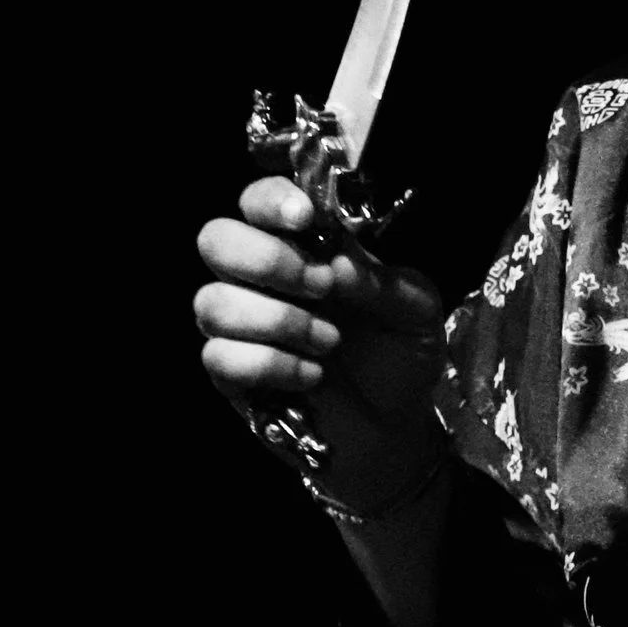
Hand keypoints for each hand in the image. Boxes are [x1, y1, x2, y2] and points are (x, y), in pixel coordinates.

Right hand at [193, 176, 448, 508]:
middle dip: (268, 261)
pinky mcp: (231, 374)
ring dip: (278, 322)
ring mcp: (240, 325)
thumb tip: (337, 262)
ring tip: (330, 343)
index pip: (258, 200)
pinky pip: (219, 357)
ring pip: (212, 302)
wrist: (395, 426)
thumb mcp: (415, 310)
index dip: (270, 201)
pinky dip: (270, 365)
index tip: (305, 218)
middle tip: (322, 288)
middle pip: (215, 239)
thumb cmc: (401, 353)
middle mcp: (261, 278)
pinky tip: (311, 376)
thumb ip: (381, 280)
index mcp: (303, 245)